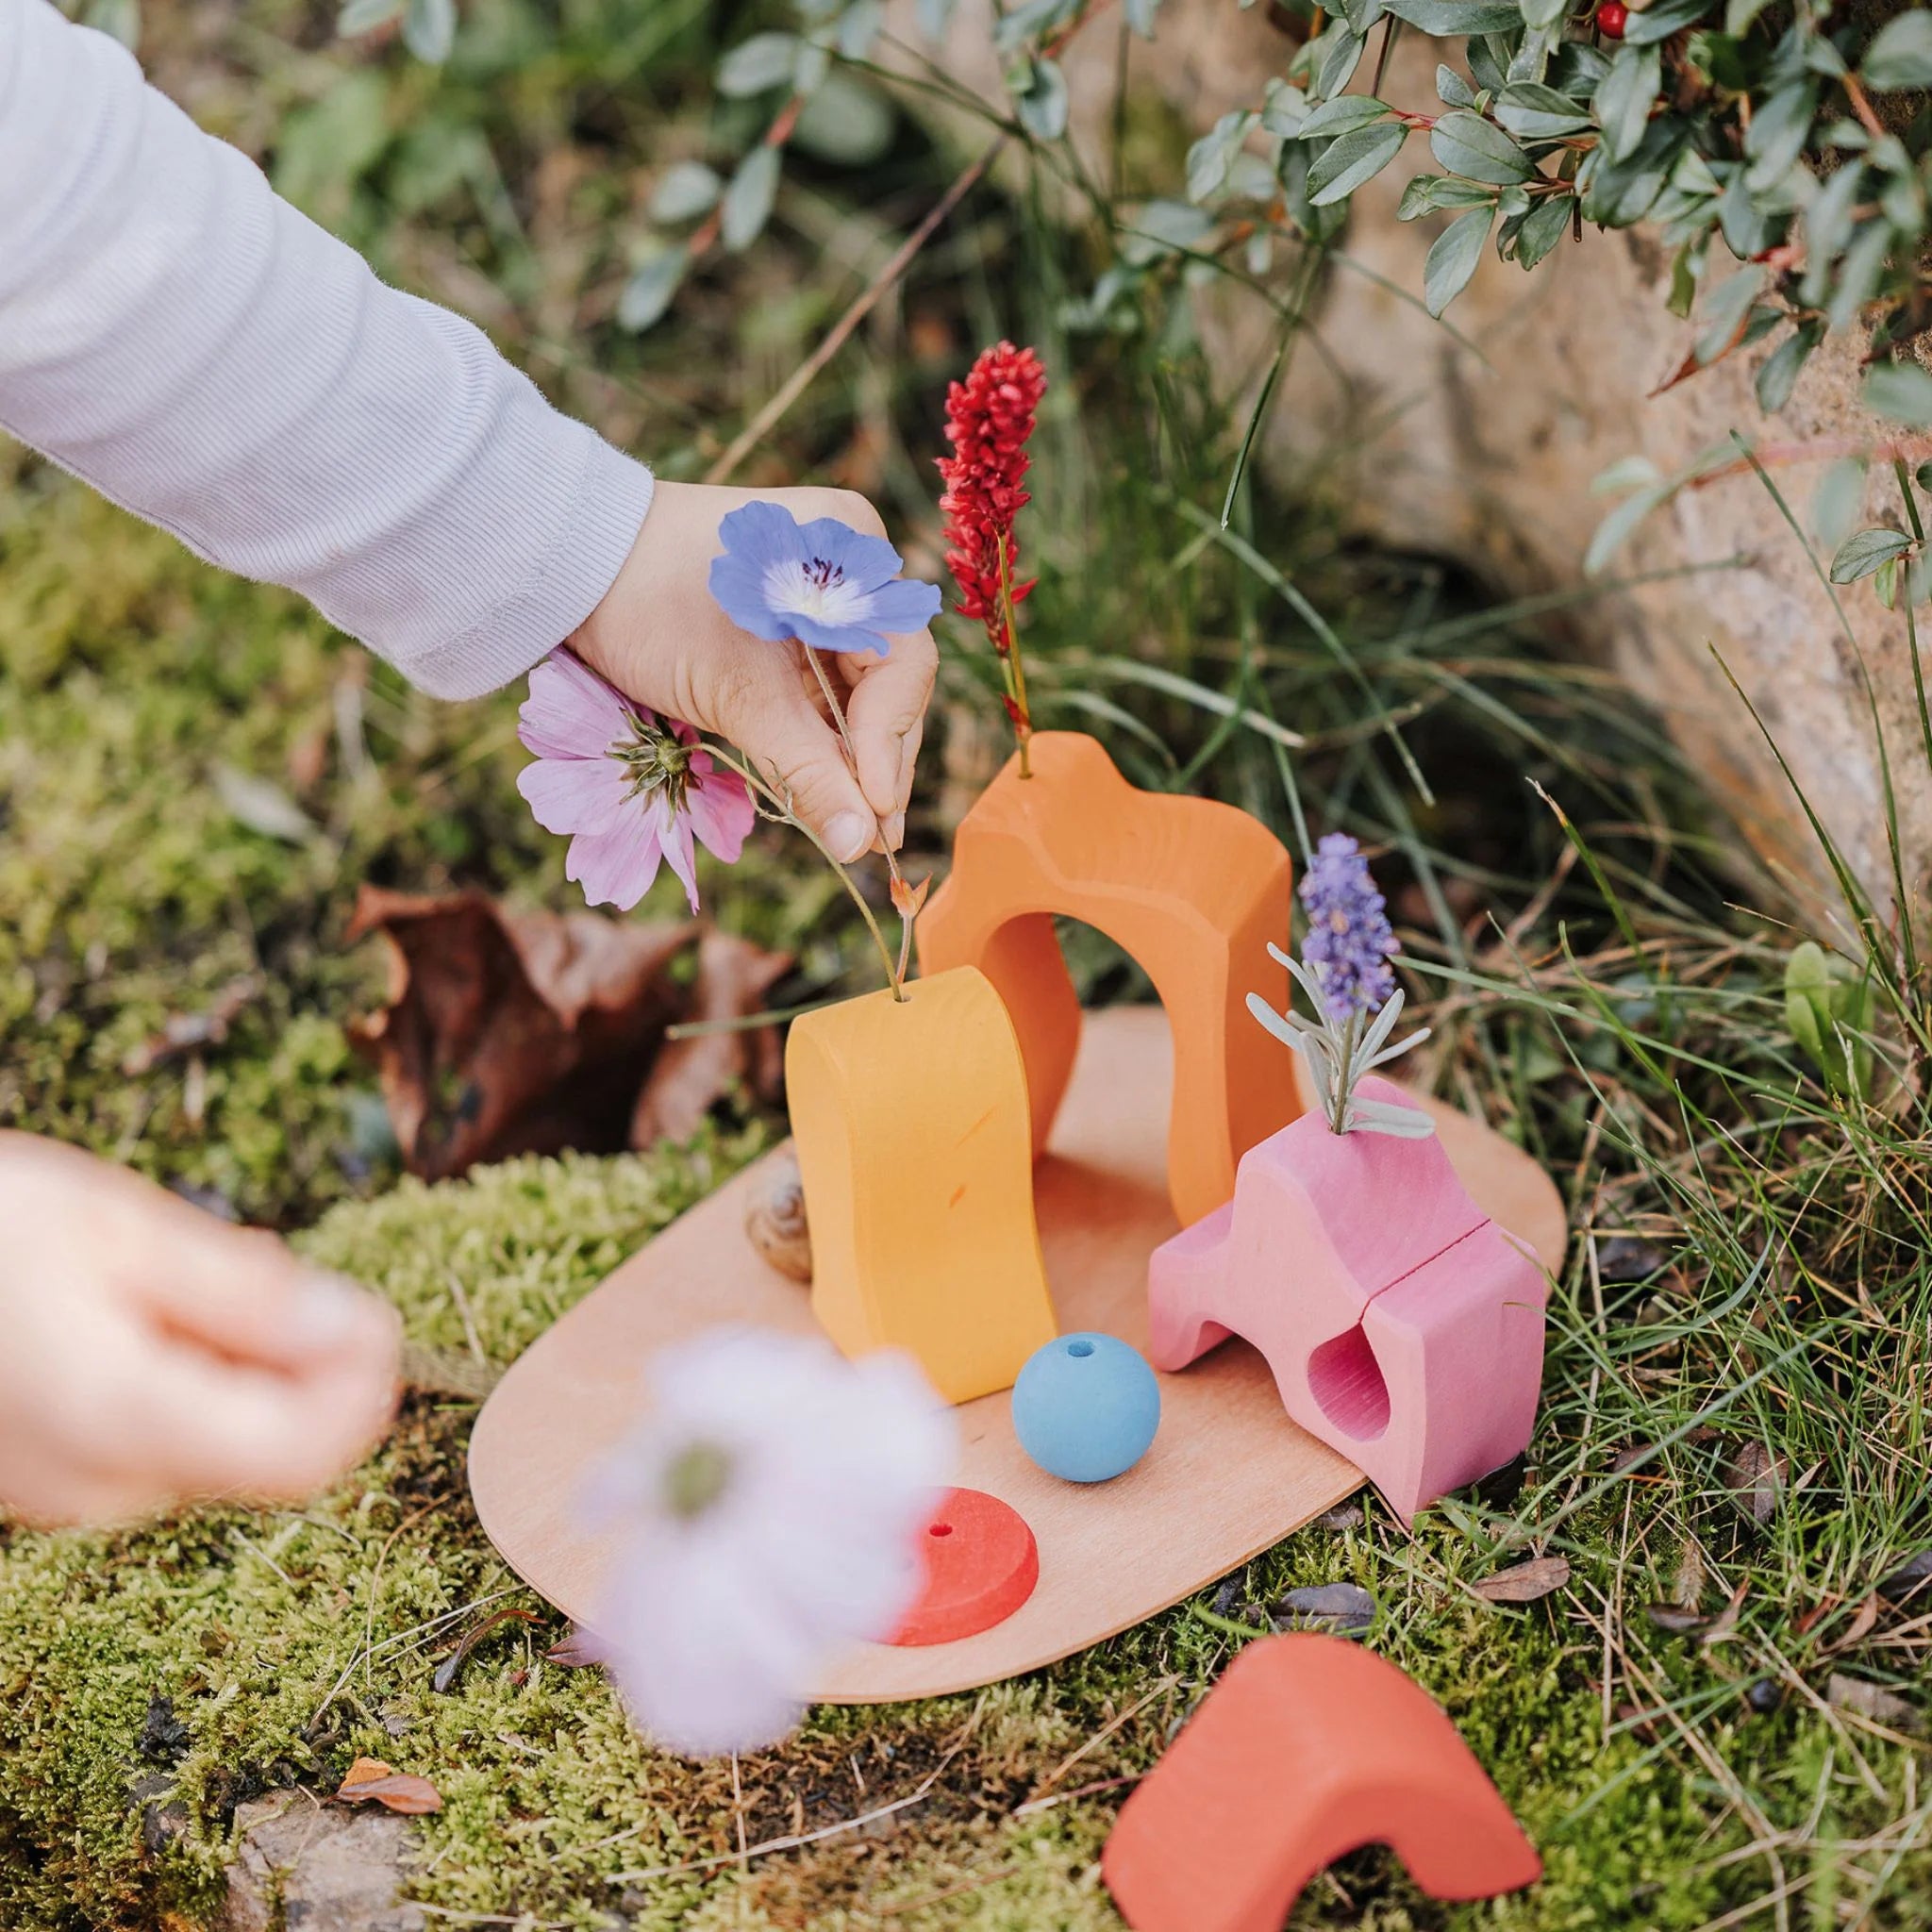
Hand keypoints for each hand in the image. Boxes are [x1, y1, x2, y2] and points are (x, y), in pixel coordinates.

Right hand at [0, 1135, 400, 1526]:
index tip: (369, 1318)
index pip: (301, 1455)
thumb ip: (240, 1294)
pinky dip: (188, 1380)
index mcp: (118, 1418)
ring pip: (219, 1444)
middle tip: (268, 1276)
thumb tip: (353, 1331)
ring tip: (186, 1280)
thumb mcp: (115, 1230)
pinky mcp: (48, 1481)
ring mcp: (65, 1494)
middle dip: (303, 1367)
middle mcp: (95, 1486)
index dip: (361, 1389)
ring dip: (244, 1368)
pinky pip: (160, 1440)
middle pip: (269, 1451)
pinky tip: (145, 1310)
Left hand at [572, 481, 939, 863]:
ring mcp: (822, 600)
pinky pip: (825, 694)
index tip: (875, 812)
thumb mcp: (737, 696)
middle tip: (874, 839)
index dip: (892, 743)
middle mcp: (851, 571)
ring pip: (861, 696)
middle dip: (879, 762)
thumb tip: (861, 846)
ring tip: (857, 830)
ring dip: (855, 762)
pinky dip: (823, 743)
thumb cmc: (653, 609)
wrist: (571, 567)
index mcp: (852, 554)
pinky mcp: (792, 631)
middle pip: (891, 683)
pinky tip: (827, 794)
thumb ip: (808, 771)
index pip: (904, 664)